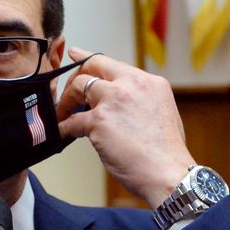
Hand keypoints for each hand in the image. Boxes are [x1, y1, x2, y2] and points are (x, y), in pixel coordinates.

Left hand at [56, 47, 194, 206]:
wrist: (167, 173)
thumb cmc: (166, 153)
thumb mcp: (161, 112)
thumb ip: (139, 100)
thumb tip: (119, 104)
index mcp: (148, 82)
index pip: (112, 63)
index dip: (89, 59)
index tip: (76, 56)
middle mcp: (131, 85)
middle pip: (92, 66)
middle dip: (75, 77)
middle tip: (68, 93)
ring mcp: (114, 100)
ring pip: (78, 87)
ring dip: (66, 102)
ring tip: (64, 115)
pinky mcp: (99, 121)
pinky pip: (72, 121)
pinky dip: (63, 128)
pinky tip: (61, 134)